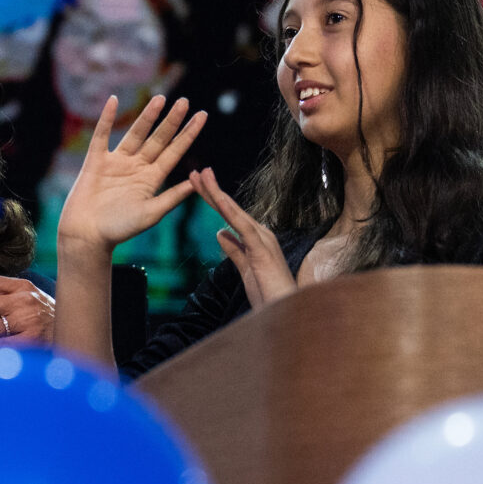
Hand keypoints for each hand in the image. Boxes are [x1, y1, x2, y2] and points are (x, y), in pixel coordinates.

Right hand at [57, 95, 207, 252]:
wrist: (87, 236)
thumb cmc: (120, 229)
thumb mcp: (151, 213)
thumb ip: (172, 196)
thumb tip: (197, 180)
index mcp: (152, 179)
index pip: (174, 151)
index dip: (188, 134)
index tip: (202, 116)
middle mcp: (136, 167)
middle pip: (158, 138)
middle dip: (172, 120)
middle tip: (185, 101)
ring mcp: (116, 162)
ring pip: (135, 133)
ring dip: (147, 116)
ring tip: (160, 98)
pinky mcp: (96, 160)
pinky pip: (102, 135)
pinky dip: (107, 118)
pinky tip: (114, 100)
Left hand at [189, 167, 296, 309]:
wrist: (286, 312)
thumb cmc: (269, 294)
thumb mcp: (245, 269)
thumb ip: (234, 250)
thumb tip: (220, 233)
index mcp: (255, 239)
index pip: (230, 215)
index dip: (213, 199)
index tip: (197, 184)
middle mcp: (261, 234)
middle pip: (231, 208)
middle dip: (212, 190)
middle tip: (195, 171)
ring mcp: (263, 241)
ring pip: (236, 212)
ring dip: (218, 193)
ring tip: (203, 176)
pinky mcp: (263, 251)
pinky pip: (244, 228)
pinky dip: (231, 212)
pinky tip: (219, 200)